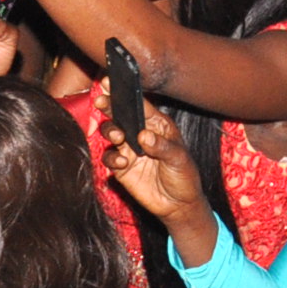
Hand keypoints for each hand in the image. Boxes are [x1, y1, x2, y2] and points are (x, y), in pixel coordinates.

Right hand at [105, 103, 213, 233]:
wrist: (178, 204)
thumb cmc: (184, 176)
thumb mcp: (179, 159)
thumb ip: (162, 147)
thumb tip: (144, 136)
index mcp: (158, 124)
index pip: (141, 105)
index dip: (127, 93)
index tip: (112, 83)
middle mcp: (141, 133)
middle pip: (121, 116)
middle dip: (110, 106)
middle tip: (101, 101)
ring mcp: (129, 149)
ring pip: (112, 133)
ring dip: (111, 132)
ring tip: (118, 137)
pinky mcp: (121, 167)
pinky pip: (109, 158)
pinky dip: (111, 158)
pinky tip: (122, 162)